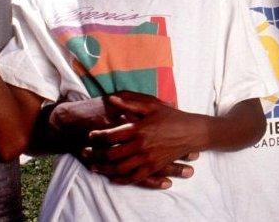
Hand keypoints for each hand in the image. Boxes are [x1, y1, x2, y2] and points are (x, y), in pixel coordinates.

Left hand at [81, 91, 202, 186]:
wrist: (192, 132)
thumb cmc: (172, 116)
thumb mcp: (152, 106)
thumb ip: (130, 103)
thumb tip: (111, 99)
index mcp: (139, 129)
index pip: (112, 135)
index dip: (98, 136)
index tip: (90, 136)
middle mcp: (141, 146)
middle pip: (112, 154)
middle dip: (96, 154)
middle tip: (86, 152)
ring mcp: (147, 159)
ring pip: (120, 168)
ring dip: (104, 168)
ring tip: (94, 166)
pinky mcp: (154, 167)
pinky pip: (134, 177)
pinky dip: (121, 179)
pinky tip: (113, 177)